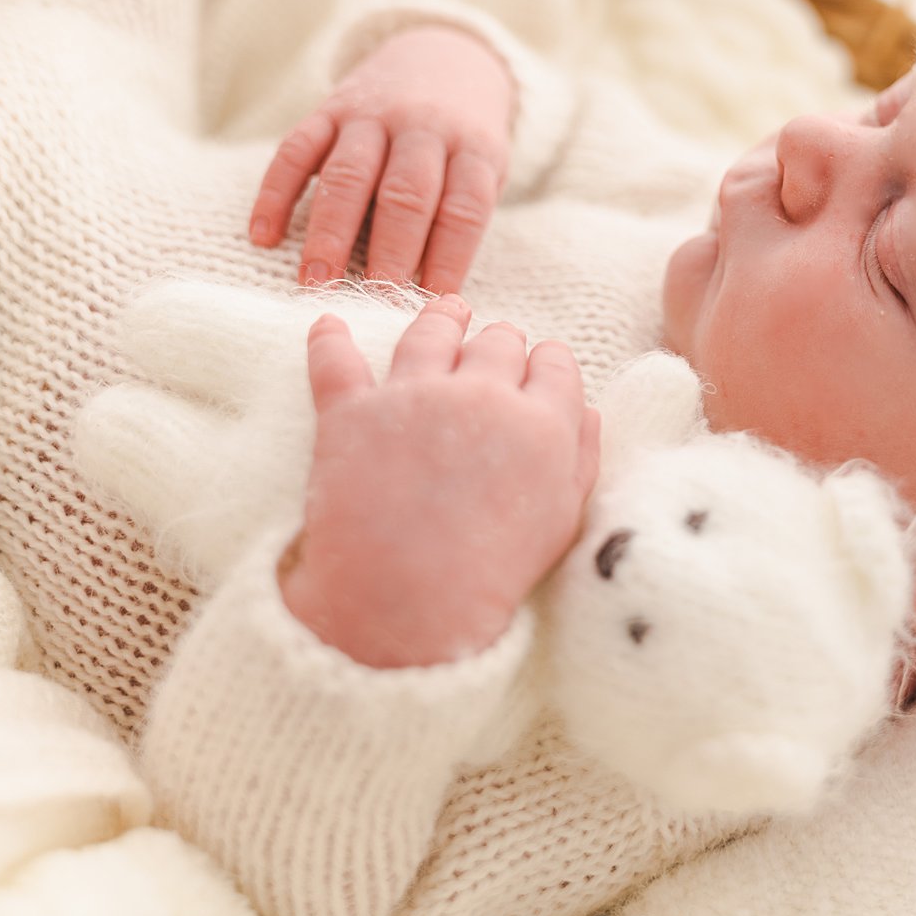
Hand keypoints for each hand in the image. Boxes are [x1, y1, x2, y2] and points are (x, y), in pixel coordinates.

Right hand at [250, 25, 515, 292]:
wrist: (443, 56)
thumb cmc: (463, 140)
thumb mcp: (484, 168)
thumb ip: (459, 216)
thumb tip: (432, 297)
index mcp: (472, 148)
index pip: (463, 208)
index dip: (449, 257)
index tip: (432, 303)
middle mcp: (422, 128)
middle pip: (405, 193)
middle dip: (389, 250)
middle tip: (372, 298)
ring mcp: (373, 115)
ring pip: (349, 174)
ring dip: (330, 231)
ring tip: (315, 281)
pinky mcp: (329, 108)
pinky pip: (297, 149)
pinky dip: (277, 193)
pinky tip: (264, 235)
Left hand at [280, 295, 602, 667]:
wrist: (408, 603)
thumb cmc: (494, 572)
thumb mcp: (563, 518)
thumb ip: (581, 456)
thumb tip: (587, 410)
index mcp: (540, 421)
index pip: (553, 362)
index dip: (546, 363)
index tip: (538, 370)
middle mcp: (479, 394)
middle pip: (497, 341)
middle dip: (500, 342)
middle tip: (493, 350)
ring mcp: (412, 397)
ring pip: (430, 331)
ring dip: (441, 318)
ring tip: (446, 312)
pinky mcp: (351, 412)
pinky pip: (336, 360)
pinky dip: (329, 339)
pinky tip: (328, 324)